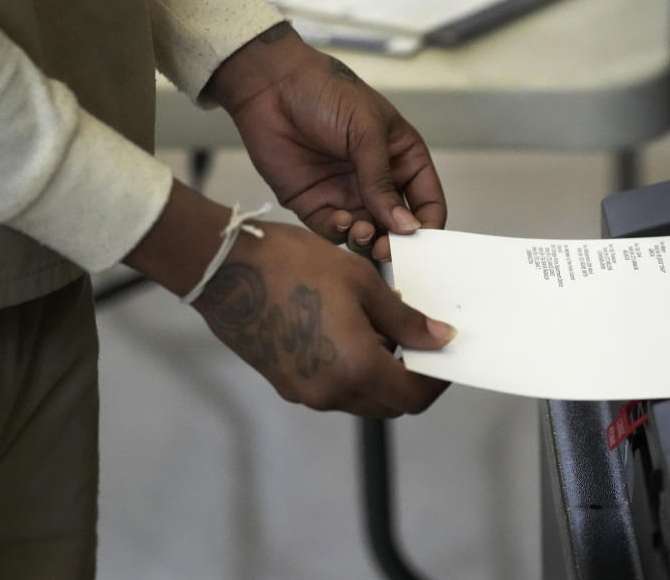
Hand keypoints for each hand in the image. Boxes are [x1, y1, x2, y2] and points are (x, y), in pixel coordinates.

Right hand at [188, 221, 453, 415]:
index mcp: (356, 367)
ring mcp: (304, 392)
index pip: (413, 397)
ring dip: (382, 374)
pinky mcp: (286, 384)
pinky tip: (353, 332)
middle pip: (389, 404)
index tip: (446, 354)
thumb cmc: (294, 264)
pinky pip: (334, 388)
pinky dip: (353, 371)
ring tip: (385, 329)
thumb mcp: (362, 282)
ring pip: (362, 398)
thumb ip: (405, 319)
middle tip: (420, 338)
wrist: (223, 268)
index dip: (437, 380)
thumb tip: (440, 339)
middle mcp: (330, 392)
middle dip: (411, 378)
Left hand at [205, 23, 445, 260]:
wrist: (270, 85)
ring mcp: (347, 195)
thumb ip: (383, 181)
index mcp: (402, 159)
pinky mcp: (316, 204)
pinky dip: (340, 233)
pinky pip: (334, 232)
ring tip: (361, 230)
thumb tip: (406, 225)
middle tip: (387, 248)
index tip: (421, 242)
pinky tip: (340, 220)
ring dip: (368, 240)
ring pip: (368, 235)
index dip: (429, 226)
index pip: (428, 203)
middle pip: (398, 228)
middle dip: (396, 242)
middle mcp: (379, 182)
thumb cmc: (326, 92)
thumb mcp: (366, 131)